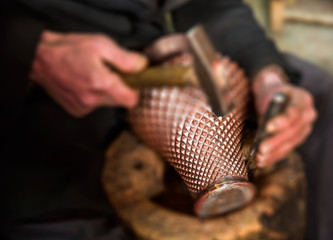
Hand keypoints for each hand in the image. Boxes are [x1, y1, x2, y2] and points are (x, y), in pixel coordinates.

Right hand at [30, 30, 147, 116]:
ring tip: (93, 76)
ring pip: (107, 104)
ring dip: (106, 93)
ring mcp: (83, 107)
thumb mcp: (100, 44)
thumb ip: (124, 58)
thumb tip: (142, 66)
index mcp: (101, 83)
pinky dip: (93, 97)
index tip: (131, 82)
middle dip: (120, 89)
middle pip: (120, 102)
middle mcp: (92, 99)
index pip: (131, 100)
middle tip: (110, 74)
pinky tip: (84, 84)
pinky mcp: (76, 110)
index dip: (134, 91)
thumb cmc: (68, 49)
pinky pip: (94, 106)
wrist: (40, 60)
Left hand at [252, 68, 316, 166]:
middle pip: (292, 131)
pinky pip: (287, 149)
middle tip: (261, 149)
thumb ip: (268, 109)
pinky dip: (274, 156)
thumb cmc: (269, 95)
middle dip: (275, 141)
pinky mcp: (298, 139)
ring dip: (274, 152)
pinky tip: (263, 162)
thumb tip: (264, 131)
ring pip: (290, 143)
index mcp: (302, 99)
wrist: (274, 97)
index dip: (282, 121)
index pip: (294, 112)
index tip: (268, 128)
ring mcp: (305, 128)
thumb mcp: (268, 95)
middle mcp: (308, 114)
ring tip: (260, 158)